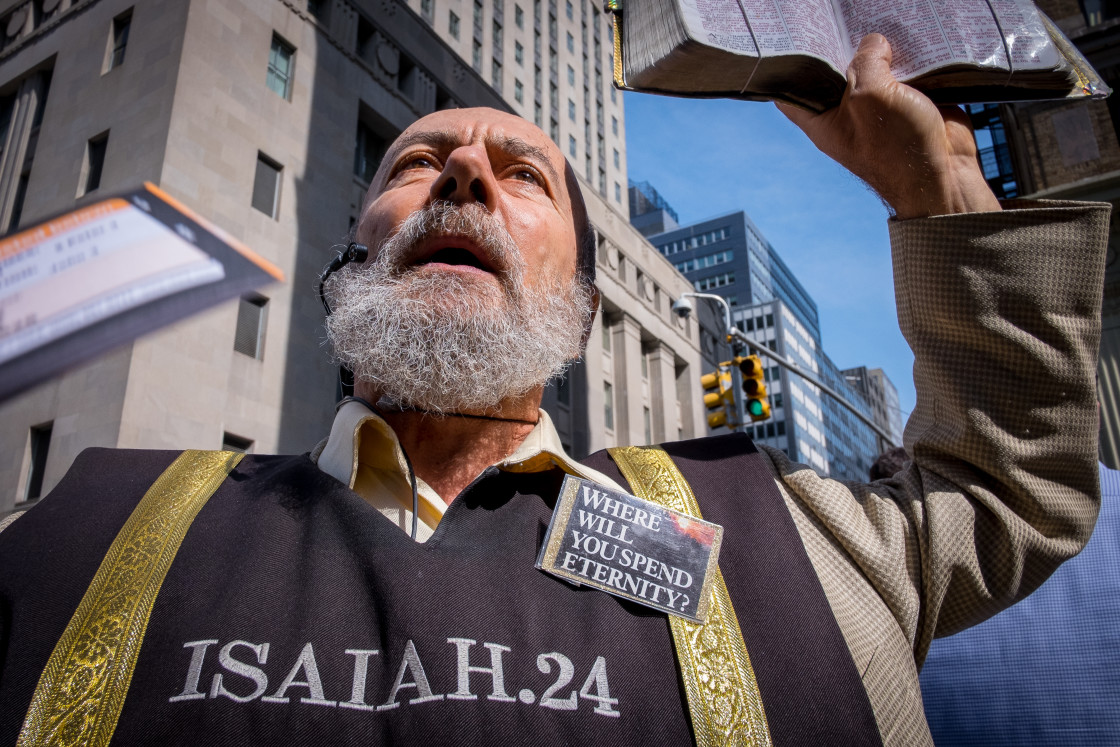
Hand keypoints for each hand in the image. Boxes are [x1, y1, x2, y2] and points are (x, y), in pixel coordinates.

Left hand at [776, 34, 1000, 218]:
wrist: (946, 176)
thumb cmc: (898, 147)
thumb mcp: (870, 95)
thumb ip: (866, 61)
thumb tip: (876, 42)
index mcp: (823, 120)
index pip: (792, 92)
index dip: (792, 65)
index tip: (797, 41)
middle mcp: (847, 114)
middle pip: (836, 72)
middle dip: (842, 47)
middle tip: (847, 21)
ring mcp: (878, 109)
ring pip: (873, 68)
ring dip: (880, 49)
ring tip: (881, 24)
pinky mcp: (908, 102)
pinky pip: (904, 72)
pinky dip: (908, 57)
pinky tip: (909, 39)